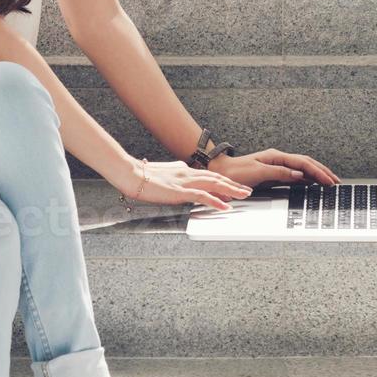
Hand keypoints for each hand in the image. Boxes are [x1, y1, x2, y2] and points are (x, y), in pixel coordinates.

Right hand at [108, 158, 250, 211]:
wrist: (130, 174)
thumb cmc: (140, 176)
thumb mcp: (162, 175)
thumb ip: (173, 178)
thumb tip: (179, 183)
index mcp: (183, 169)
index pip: (207, 175)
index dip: (222, 181)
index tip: (232, 187)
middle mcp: (187, 173)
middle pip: (216, 178)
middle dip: (233, 184)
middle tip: (247, 190)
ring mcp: (185, 181)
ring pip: (215, 184)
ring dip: (231, 190)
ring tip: (244, 196)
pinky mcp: (180, 191)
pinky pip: (203, 196)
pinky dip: (216, 201)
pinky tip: (226, 206)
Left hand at [210, 149, 339, 188]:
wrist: (221, 174)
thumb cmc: (235, 173)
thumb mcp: (257, 172)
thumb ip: (279, 173)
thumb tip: (298, 175)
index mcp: (276, 156)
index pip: (303, 163)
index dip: (318, 172)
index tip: (328, 181)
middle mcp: (278, 160)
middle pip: (306, 164)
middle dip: (322, 172)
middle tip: (336, 182)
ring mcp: (277, 167)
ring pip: (302, 170)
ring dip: (316, 175)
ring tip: (329, 183)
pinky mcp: (274, 175)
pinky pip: (295, 176)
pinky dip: (306, 180)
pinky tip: (313, 185)